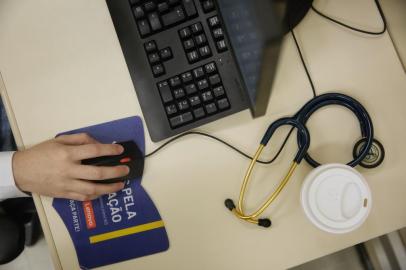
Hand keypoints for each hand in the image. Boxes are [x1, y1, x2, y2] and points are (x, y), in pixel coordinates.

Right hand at [12, 133, 128, 200]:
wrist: (21, 171)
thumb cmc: (41, 153)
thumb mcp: (59, 140)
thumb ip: (80, 139)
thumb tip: (98, 143)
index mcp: (67, 154)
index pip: (94, 151)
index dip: (110, 150)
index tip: (120, 150)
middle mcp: (68, 170)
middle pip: (97, 173)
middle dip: (115, 172)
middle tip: (125, 170)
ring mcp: (66, 184)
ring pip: (92, 189)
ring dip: (109, 188)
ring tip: (120, 184)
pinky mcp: (64, 194)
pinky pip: (83, 197)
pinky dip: (96, 195)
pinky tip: (104, 192)